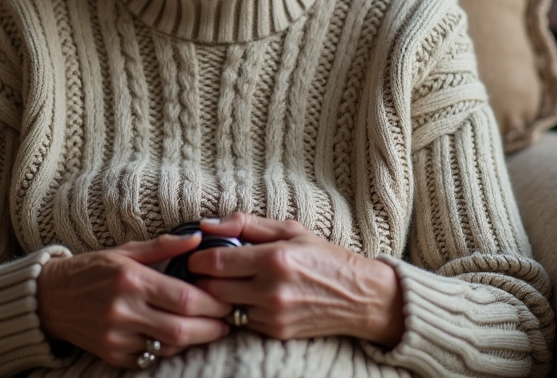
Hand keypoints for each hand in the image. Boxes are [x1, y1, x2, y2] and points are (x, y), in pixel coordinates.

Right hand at [35, 233, 232, 367]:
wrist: (52, 299)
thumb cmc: (93, 269)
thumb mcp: (126, 250)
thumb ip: (164, 246)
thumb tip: (198, 238)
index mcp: (131, 279)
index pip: (184, 298)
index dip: (213, 304)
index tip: (227, 301)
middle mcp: (123, 310)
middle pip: (182, 328)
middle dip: (212, 328)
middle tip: (227, 321)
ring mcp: (117, 336)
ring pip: (169, 347)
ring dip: (193, 340)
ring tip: (207, 328)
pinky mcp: (112, 355)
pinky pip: (151, 358)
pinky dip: (169, 349)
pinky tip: (176, 337)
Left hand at [190, 213, 404, 346]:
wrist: (360, 297)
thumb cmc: (324, 257)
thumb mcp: (290, 230)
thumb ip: (246, 224)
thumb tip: (207, 224)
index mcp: (274, 258)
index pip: (215, 262)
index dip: (197, 258)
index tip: (195, 255)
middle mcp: (272, 290)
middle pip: (213, 288)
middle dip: (203, 279)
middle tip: (204, 270)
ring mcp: (274, 315)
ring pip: (224, 308)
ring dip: (218, 297)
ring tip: (225, 283)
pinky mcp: (276, 332)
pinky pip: (241, 321)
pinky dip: (237, 310)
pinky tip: (245, 297)